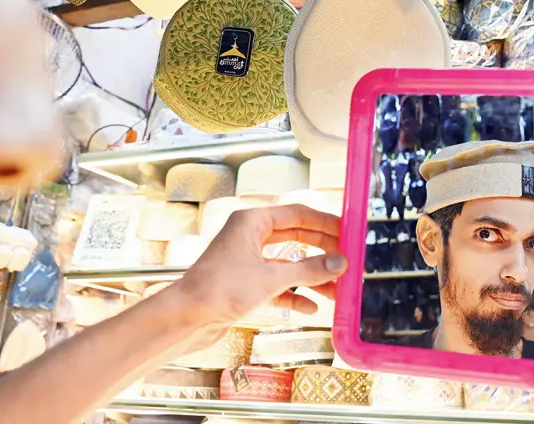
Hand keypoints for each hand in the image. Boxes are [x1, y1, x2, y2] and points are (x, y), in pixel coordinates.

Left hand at [163, 204, 346, 348]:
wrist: (186, 319)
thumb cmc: (219, 289)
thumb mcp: (271, 278)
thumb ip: (309, 270)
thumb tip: (339, 263)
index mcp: (252, 222)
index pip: (297, 213)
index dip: (325, 222)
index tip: (348, 231)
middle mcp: (249, 236)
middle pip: (295, 236)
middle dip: (322, 250)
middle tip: (347, 259)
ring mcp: (247, 261)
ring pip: (288, 263)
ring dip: (311, 275)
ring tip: (336, 288)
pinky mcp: (245, 284)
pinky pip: (277, 284)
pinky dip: (294, 294)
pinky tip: (312, 307)